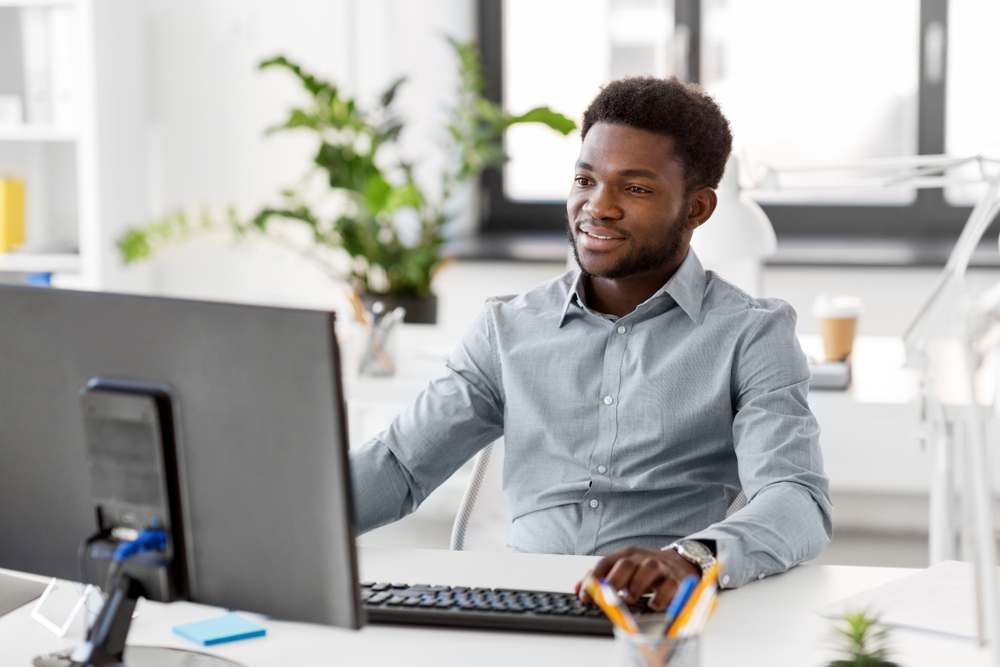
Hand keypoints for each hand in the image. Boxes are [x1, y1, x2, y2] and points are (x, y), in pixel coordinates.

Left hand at [574, 546, 699, 611]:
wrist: (678, 563)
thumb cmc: (644, 569)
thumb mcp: (622, 569)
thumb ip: (600, 578)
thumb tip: (578, 589)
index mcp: (625, 555)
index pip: (605, 563)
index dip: (593, 579)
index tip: (585, 596)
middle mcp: (641, 558)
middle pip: (626, 564)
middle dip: (614, 580)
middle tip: (606, 596)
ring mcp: (659, 566)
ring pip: (648, 569)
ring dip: (637, 585)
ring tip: (630, 599)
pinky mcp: (675, 578)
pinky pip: (669, 584)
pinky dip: (661, 596)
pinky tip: (653, 604)